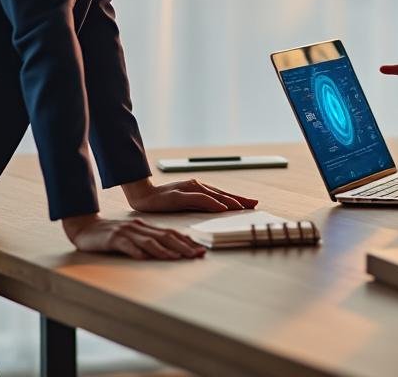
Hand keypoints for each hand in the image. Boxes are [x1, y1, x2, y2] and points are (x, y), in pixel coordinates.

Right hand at [61, 213, 205, 259]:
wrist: (84, 227)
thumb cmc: (110, 236)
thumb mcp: (132, 237)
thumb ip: (148, 243)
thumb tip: (169, 253)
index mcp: (146, 227)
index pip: (171, 233)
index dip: (187, 241)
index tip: (201, 249)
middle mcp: (139, 228)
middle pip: (166, 237)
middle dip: (184, 246)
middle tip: (198, 254)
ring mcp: (126, 232)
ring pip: (150, 241)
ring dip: (165, 250)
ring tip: (178, 258)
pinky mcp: (113, 239)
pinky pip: (127, 246)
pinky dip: (138, 252)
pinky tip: (146, 258)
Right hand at [121, 178, 257, 212]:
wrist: (143, 196)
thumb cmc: (164, 201)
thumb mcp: (185, 203)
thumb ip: (199, 205)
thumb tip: (217, 211)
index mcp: (198, 188)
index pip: (221, 195)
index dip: (237, 199)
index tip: (251, 203)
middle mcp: (196, 185)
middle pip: (222, 194)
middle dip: (239, 200)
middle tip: (254, 204)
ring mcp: (189, 189)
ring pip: (214, 196)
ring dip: (229, 201)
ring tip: (242, 207)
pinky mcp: (181, 195)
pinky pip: (200, 199)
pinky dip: (212, 203)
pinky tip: (221, 207)